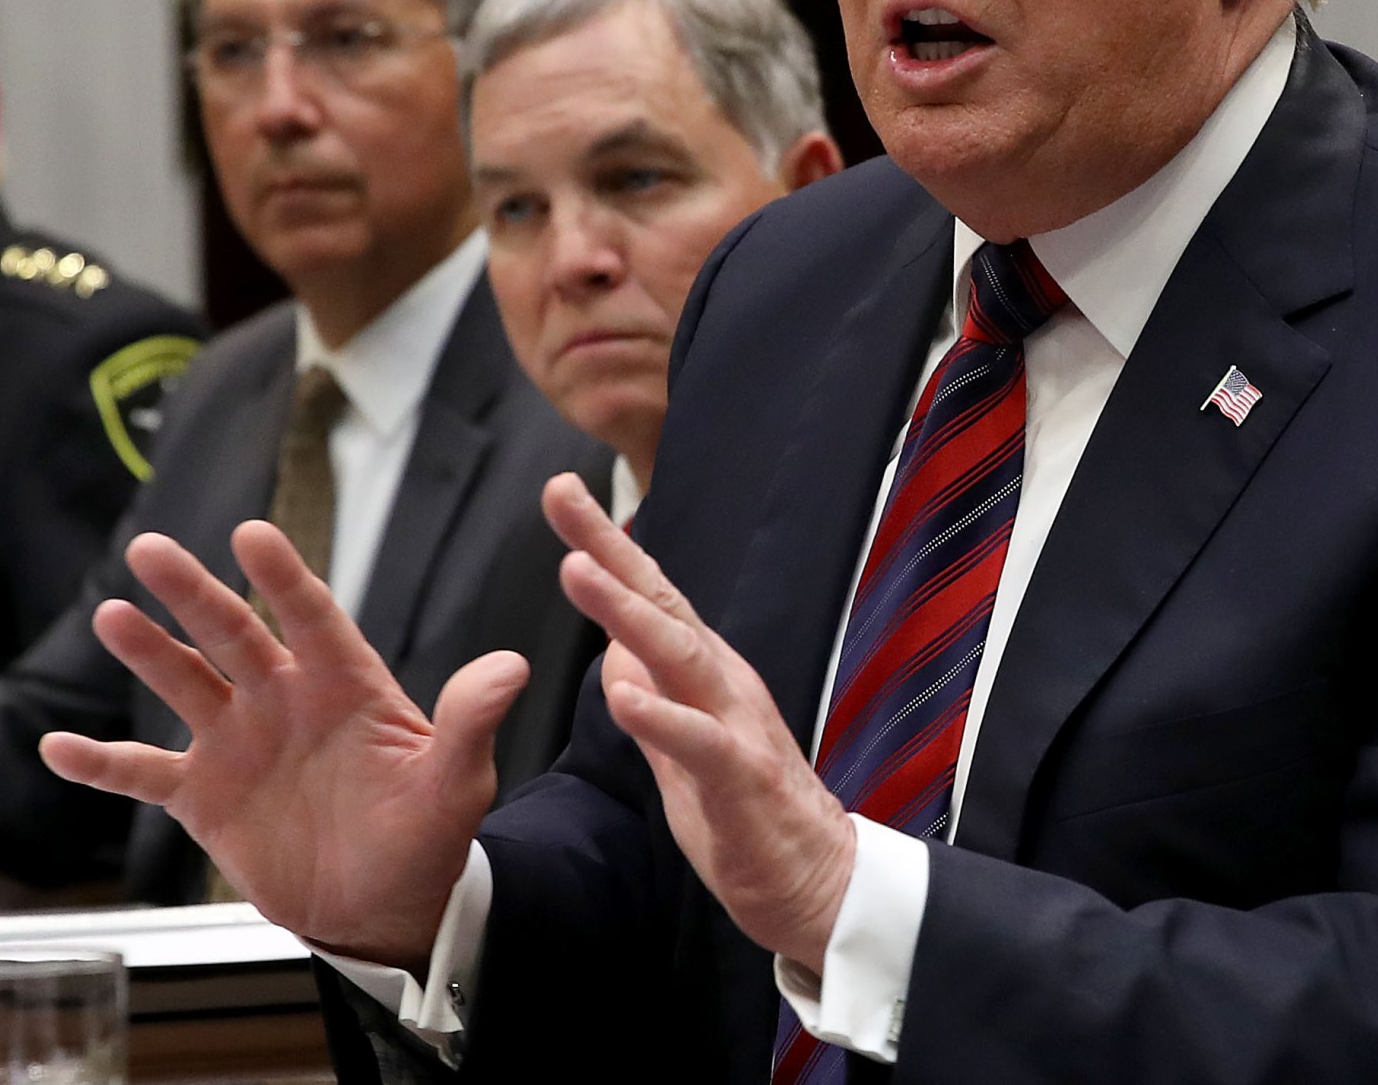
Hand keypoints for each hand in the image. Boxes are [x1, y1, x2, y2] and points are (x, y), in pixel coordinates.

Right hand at [38, 527, 527, 973]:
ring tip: (110, 615)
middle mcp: (283, 699)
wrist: (382, 909)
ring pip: (184, 682)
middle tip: (152, 550)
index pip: (312, 618)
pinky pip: (143, 771)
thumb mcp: (455, 784)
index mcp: (345, 685)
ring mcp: (238, 742)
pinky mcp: (204, 796)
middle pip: (232, 634)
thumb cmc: (426, 839)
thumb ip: (469, 723)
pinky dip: (100, 761)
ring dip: (147, 652)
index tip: (252, 534)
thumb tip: (511, 666)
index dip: (283, 578)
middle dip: (193, 593)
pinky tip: (56, 747)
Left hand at [542, 473, 857, 972]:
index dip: (605, 544)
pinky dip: (661, 716)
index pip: (649, 596)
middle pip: (661, 602)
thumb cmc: (746, 816)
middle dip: (608, 547)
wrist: (817, 885)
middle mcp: (722, 682)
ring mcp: (736, 725)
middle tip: (561, 493)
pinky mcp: (742, 780)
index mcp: (703, 673)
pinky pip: (700, 743)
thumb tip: (615, 652)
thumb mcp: (680, 751)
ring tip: (576, 568)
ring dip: (626, 611)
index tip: (560, 492)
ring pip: (679, 656)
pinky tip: (623, 693)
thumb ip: (650, 698)